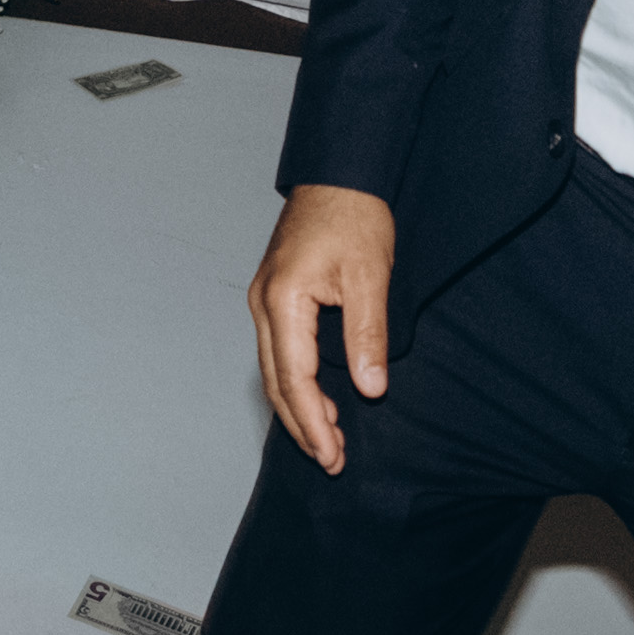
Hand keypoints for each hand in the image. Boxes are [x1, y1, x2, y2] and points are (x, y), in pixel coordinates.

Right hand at [249, 183, 395, 473]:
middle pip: (276, 382)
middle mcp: (264, 304)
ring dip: (298, 407)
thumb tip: (370, 388)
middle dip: (302, 425)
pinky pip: (279, 352)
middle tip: (331, 461)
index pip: (295, 379)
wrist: (340, 173)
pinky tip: (318, 398)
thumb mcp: (370, 275)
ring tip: (328, 440)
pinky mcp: (275, 295)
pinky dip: (296, 382)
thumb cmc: (354, 215)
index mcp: (283, 300)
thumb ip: (368, 334)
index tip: (334, 455)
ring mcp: (265, 300)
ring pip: (274, 370)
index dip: (314, 422)